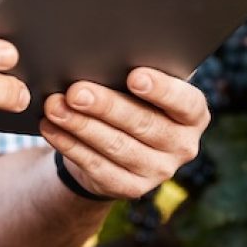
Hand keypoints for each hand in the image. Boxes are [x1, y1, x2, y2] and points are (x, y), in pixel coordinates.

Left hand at [41, 68, 209, 199]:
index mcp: (194, 116)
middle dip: (107, 106)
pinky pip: (97, 166)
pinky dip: (70, 145)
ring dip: (81, 125)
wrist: (122, 145)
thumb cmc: (134, 99)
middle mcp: (183, 146)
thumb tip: (105, 58)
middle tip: (75, 91)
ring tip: (54, 106)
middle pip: (144, 124)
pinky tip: (52, 127)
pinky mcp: (131, 188)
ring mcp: (159, 171)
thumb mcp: (144, 87)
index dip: (162, 90)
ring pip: (117, 146)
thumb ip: (137, 74)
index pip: (185, 103)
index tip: (134, 76)